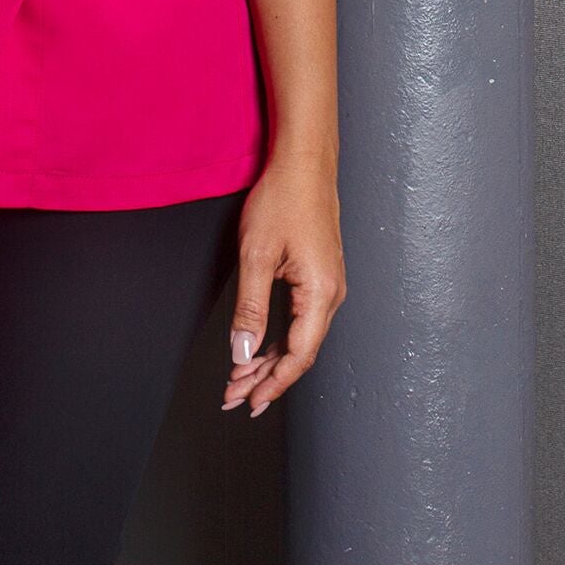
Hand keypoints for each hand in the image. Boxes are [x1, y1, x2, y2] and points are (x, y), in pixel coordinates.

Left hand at [222, 153, 345, 416]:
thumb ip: (250, 307)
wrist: (305, 162)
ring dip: (270, 359)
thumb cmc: (283, 200)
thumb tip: (242, 353)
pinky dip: (279, 337)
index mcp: (320, 294)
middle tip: (234, 397)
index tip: (246, 403)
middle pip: (300, 352)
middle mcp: (331, 295)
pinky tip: (261, 347)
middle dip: (266, 378)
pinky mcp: (319, 275)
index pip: (297, 356)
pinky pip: (301, 319)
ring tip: (241, 379)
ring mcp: (328, 285)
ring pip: (300, 337)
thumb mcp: (257, 254)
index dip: (271, 384)